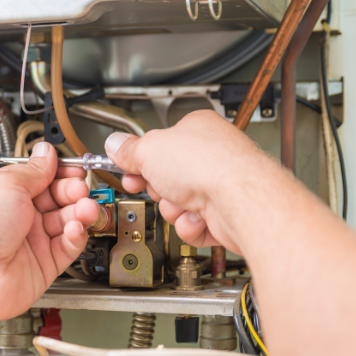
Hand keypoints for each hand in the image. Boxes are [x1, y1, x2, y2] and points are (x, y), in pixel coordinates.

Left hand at [0, 142, 98, 326]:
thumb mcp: (7, 184)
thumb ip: (34, 170)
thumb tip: (46, 153)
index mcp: (5, 193)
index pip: (41, 178)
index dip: (60, 173)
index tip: (75, 169)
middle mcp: (18, 216)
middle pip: (58, 199)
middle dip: (73, 191)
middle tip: (80, 189)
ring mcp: (31, 241)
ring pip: (67, 222)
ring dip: (80, 212)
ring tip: (85, 209)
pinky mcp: (43, 265)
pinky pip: (68, 247)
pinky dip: (76, 236)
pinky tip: (75, 228)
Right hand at [104, 110, 275, 254]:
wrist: (240, 200)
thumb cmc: (209, 166)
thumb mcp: (149, 150)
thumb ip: (128, 150)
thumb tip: (114, 144)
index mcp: (196, 129)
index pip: (159, 144)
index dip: (139, 158)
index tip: (126, 167)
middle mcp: (210, 155)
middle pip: (166, 177)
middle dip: (157, 188)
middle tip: (156, 186)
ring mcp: (219, 185)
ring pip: (176, 204)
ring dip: (173, 208)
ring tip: (183, 202)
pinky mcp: (224, 215)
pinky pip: (192, 225)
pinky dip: (190, 226)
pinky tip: (198, 217)